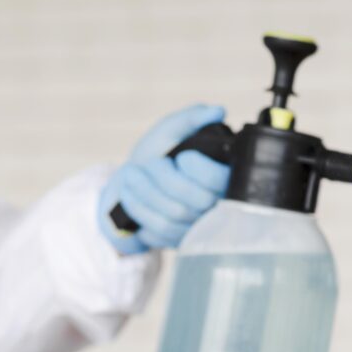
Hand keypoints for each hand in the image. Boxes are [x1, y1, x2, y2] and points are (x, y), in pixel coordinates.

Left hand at [98, 103, 230, 254]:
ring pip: (175, 216)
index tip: (182, 157)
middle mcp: (215, 205)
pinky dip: (141, 211)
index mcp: (222, 176)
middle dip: (165, 180)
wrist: (135, 183)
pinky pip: (161, 232)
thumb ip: (191, 118)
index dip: (201, 170)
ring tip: (129, 176)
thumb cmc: (158, 153)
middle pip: (196, 200)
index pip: (221, 180)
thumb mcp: (171, 130)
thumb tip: (217, 110)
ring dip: (147, 194)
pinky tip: (129, 196)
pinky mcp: (178, 240)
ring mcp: (197, 227)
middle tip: (146, 164)